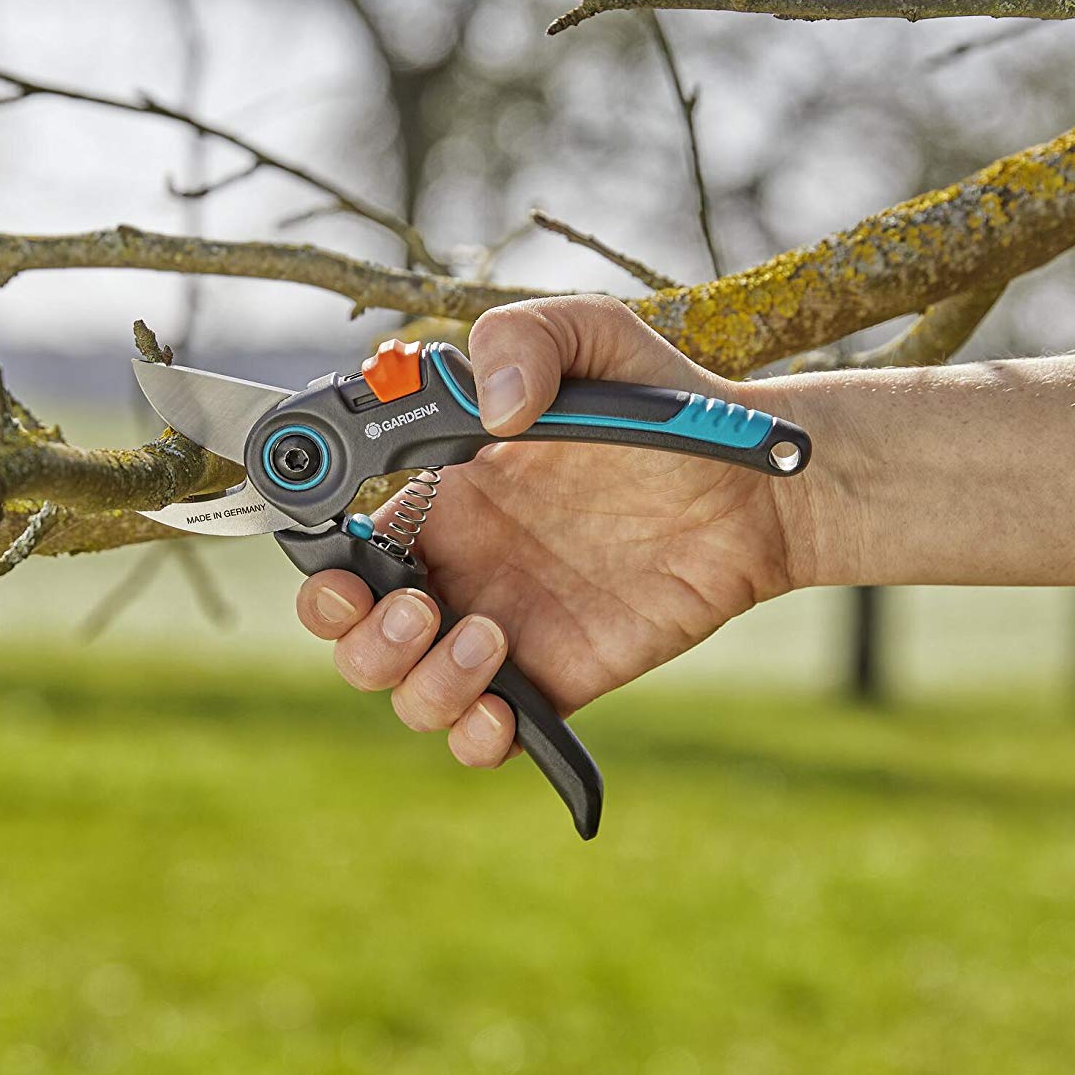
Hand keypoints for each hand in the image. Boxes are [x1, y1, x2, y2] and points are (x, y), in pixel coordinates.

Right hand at [294, 296, 797, 769]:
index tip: (334, 551)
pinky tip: (504, 709)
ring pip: (404, 690)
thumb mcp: (594, 336)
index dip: (316, 553)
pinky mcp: (554, 681)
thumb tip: (491, 413)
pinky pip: (481, 738)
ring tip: (488, 639)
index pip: (338, 535)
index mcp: (441, 494)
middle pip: (348, 629)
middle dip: (350, 631)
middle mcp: (458, 567)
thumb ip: (525, 338)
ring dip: (419, 680)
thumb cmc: (666, 406)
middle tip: (417, 605)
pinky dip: (472, 738)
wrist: (758, 487)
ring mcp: (501, 629)